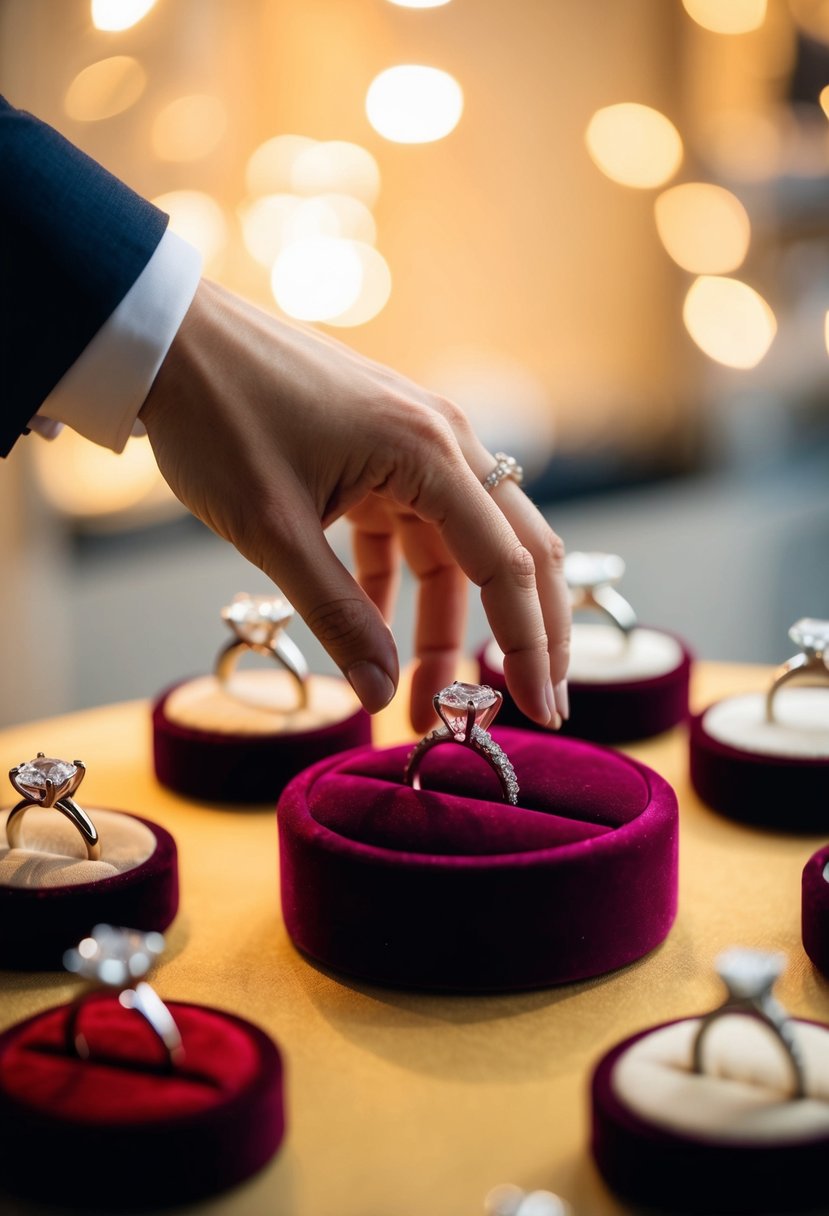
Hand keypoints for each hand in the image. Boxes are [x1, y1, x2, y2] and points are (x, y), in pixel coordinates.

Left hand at [140, 279, 569, 731]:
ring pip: (458, 550)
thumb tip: (381, 695)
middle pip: (513, 553)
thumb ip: (336, 617)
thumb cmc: (218, 419)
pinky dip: (398, 588)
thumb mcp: (275, 532)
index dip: (529, 645)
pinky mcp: (380, 452)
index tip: (541, 709)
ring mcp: (413, 443)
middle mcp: (442, 440)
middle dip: (523, 636)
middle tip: (531, 709)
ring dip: (445, 624)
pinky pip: (410, 531)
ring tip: (423, 700)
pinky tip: (374, 640)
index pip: (508, 565)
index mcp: (430, 451)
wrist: (171, 340)